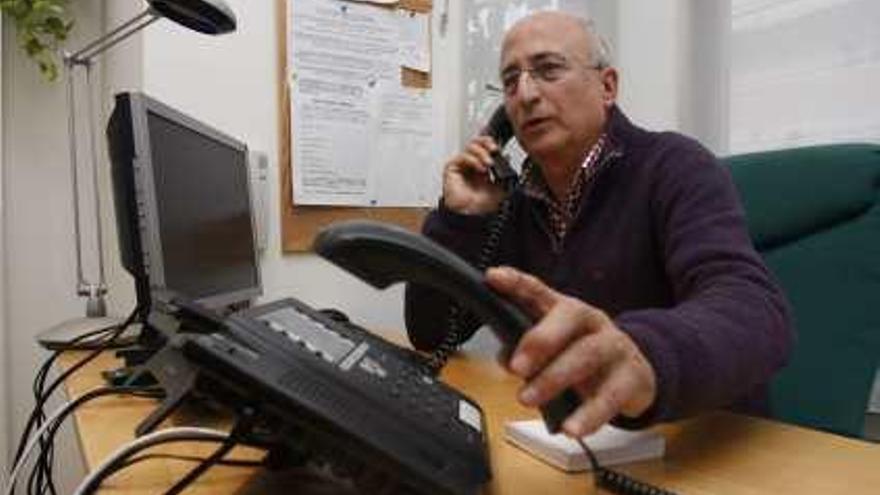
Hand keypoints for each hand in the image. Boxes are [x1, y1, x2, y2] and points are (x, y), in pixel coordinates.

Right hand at [442, 136, 505, 214]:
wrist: (472, 215)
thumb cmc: (482, 204)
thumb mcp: (500, 185)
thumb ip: (504, 171)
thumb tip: (507, 156)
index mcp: (481, 165)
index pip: (484, 146)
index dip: (490, 143)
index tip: (499, 148)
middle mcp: (470, 163)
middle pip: (476, 142)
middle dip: (486, 143)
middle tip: (494, 150)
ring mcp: (461, 164)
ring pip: (470, 147)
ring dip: (482, 153)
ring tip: (489, 164)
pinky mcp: (451, 167)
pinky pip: (462, 156)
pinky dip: (473, 160)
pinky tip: (480, 168)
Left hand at [485, 266, 656, 436]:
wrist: (636, 374)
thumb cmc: (583, 355)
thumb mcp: (555, 349)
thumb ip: (525, 348)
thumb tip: (504, 357)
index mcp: (565, 310)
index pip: (539, 290)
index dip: (517, 282)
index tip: (493, 278)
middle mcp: (591, 322)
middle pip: (569, 318)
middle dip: (540, 340)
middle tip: (516, 366)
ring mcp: (614, 346)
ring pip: (587, 355)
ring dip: (555, 378)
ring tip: (529, 399)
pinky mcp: (632, 378)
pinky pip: (610, 396)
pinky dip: (588, 415)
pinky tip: (571, 428)